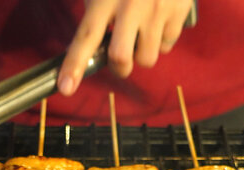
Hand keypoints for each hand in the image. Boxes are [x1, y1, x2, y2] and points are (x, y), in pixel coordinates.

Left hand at [57, 0, 192, 95]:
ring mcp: (157, 10)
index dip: (74, 65)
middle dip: (120, 67)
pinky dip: (162, 39)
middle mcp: (130, 6)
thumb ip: (96, 10)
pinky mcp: (179, 11)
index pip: (85, 37)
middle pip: (120, 58)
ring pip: (148, 57)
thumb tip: (89, 41)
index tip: (65, 88)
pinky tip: (159, 20)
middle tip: (121, 59)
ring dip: (143, 52)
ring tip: (143, 31)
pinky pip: (168, 43)